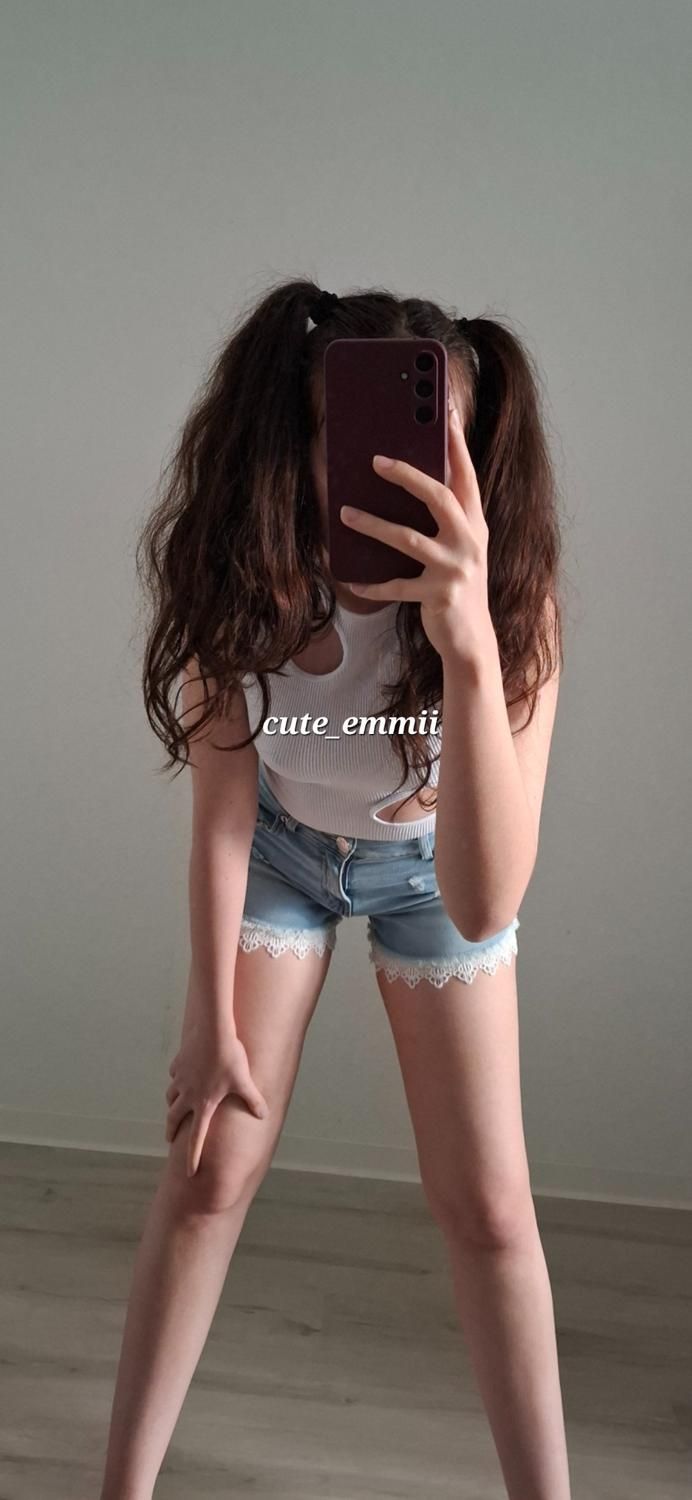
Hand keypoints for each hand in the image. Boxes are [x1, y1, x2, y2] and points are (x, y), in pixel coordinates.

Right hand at [165, 1019, 268, 1177]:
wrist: (212, 1030)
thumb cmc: (230, 1057)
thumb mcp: (244, 1081)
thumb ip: (252, 1099)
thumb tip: (263, 1115)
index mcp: (204, 1104)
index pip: (197, 1137)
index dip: (193, 1157)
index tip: (189, 1172)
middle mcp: (188, 1095)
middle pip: (174, 1119)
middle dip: (171, 1131)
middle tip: (170, 1139)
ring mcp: (180, 1079)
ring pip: (170, 1097)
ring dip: (172, 1105)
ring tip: (175, 1107)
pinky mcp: (178, 1063)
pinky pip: (175, 1075)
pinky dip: (176, 1080)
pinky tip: (182, 1076)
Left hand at [339, 396, 494, 663]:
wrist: (471, 639)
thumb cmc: (456, 584)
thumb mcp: (457, 547)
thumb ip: (444, 518)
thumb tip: (403, 481)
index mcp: (474, 523)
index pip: (466, 475)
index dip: (456, 443)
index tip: (445, 412)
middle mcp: (470, 541)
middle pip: (439, 497)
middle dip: (407, 475)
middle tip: (375, 461)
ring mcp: (456, 569)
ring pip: (409, 540)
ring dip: (373, 525)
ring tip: (344, 513)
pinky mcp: (438, 596)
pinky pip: (396, 586)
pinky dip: (371, 584)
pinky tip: (349, 579)